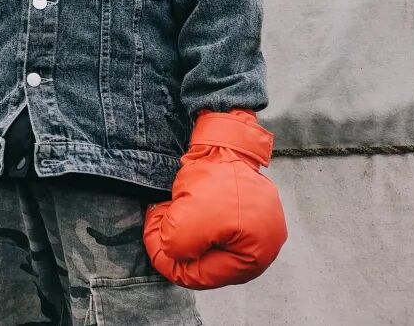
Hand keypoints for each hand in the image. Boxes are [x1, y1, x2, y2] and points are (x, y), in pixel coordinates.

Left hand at [143, 109, 286, 288]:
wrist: (226, 137)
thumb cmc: (216, 179)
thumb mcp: (189, 221)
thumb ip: (178, 248)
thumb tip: (171, 255)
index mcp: (255, 256)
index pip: (202, 276)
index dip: (169, 262)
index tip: (152, 239)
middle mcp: (261, 247)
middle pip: (205, 263)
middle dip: (177, 246)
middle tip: (156, 223)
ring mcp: (255, 228)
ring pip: (206, 244)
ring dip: (183, 231)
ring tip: (167, 211)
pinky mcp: (245, 211)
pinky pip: (213, 226)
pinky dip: (193, 219)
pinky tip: (182, 205)